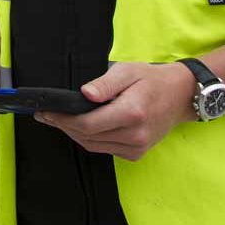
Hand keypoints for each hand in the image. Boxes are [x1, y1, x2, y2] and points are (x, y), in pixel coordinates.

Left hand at [35, 61, 196, 160]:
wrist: (180, 96)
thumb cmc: (151, 80)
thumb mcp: (127, 71)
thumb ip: (105, 83)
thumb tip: (85, 94)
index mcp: (131, 113)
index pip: (87, 123)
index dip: (63, 120)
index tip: (45, 111)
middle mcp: (135, 135)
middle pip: (87, 136)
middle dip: (63, 126)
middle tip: (44, 115)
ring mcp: (137, 147)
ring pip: (93, 146)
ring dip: (73, 134)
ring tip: (57, 120)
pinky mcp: (136, 153)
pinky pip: (104, 149)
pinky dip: (90, 139)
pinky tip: (80, 127)